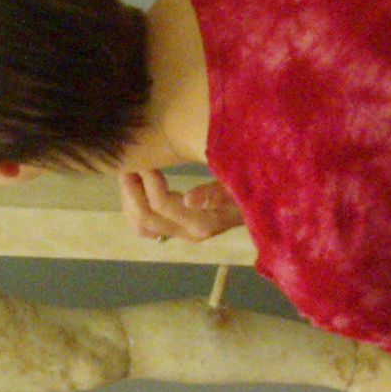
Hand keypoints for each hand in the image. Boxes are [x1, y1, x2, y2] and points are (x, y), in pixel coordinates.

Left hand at [117, 168, 243, 241]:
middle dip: (131, 190)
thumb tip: (189, 199)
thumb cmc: (253, 188)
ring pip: (141, 225)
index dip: (148, 181)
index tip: (146, 159)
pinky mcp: (177, 228)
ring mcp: (182, 232)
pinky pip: (146, 225)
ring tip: (128, 171)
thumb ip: (216, 193)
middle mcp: (189, 232)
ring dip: (129, 199)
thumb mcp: (238, 187)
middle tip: (128, 163)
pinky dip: (134, 206)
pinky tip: (136, 185)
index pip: (162, 205)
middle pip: (145, 218)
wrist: (263, 205)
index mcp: (203, 222)